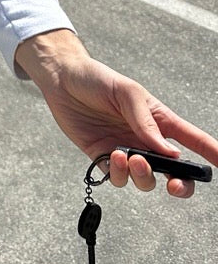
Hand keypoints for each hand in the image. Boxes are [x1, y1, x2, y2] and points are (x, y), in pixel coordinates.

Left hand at [14, 29, 217, 198]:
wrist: (61, 79)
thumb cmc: (97, 79)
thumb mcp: (126, 92)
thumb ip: (146, 122)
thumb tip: (168, 153)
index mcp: (159, 119)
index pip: (193, 139)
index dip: (212, 153)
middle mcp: (146, 139)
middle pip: (175, 172)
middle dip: (181, 184)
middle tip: (174, 184)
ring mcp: (126, 150)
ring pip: (146, 180)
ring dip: (144, 176)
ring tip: (131, 157)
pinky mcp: (103, 157)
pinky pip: (118, 178)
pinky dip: (120, 174)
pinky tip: (114, 156)